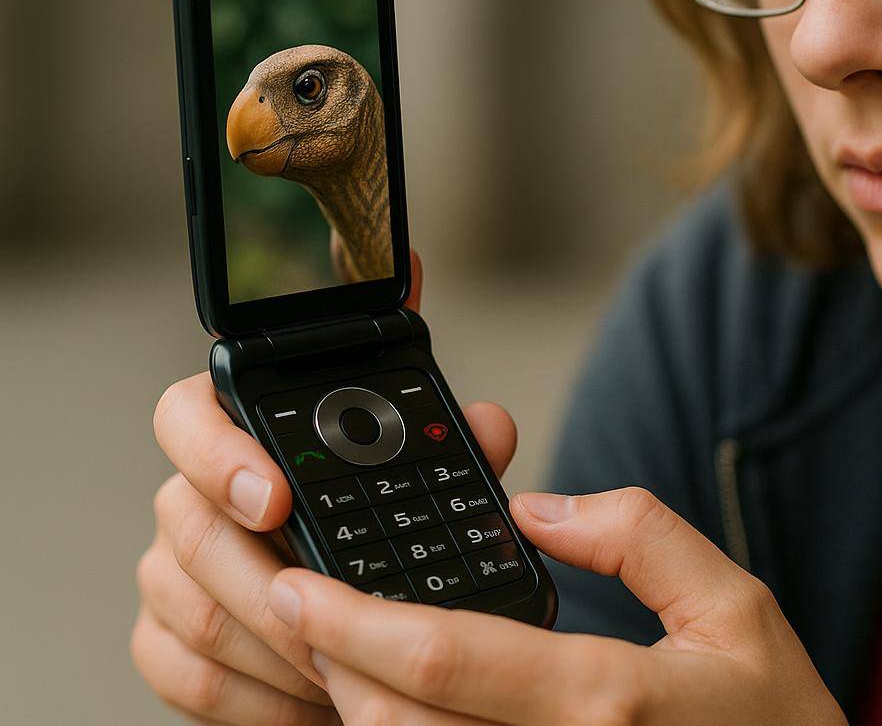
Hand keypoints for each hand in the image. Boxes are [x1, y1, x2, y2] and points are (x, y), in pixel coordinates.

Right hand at [130, 248, 482, 724]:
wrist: (359, 610)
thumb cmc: (379, 528)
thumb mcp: (423, 481)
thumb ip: (450, 445)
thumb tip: (487, 427)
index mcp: (240, 436)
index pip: (189, 414)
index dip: (219, 453)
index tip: (275, 498)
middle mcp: (189, 500)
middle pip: (193, 528)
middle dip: (275, 582)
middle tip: (340, 614)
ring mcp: (169, 574)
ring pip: (196, 611)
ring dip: (278, 647)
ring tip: (346, 664)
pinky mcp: (164, 646)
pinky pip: (192, 679)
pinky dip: (259, 698)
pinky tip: (315, 699)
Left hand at [267, 487, 848, 725]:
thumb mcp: (737, 609)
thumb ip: (642, 537)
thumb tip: (541, 510)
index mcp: (605, 702)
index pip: (443, 659)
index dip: (350, 621)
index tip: (297, 585)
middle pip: (392, 725)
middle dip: (330, 664)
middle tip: (300, 608)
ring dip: (355, 708)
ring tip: (344, 652)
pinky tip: (401, 705)